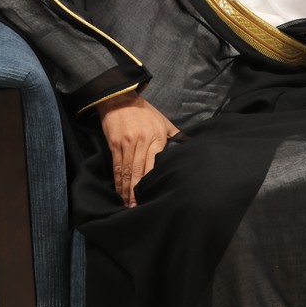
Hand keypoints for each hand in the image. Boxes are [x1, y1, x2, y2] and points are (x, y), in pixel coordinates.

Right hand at [96, 92, 179, 207]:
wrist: (119, 97)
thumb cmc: (144, 112)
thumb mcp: (164, 121)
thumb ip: (175, 136)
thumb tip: (190, 148)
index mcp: (157, 137)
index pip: (154, 165)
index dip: (152, 182)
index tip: (154, 197)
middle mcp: (142, 141)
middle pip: (140, 172)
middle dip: (138, 192)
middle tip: (138, 208)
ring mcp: (127, 142)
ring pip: (127, 171)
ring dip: (127, 190)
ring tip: (128, 205)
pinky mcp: (114, 143)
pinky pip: (117, 166)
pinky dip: (118, 180)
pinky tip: (119, 192)